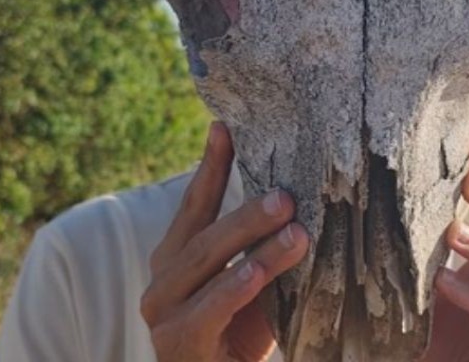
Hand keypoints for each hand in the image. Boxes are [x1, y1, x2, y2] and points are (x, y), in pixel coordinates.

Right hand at [141, 123, 309, 361]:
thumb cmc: (239, 336)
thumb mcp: (253, 285)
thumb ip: (264, 250)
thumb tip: (306, 203)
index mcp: (176, 259)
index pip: (194, 205)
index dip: (210, 166)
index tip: (224, 128)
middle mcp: (163, 281)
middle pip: (203, 235)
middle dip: (246, 212)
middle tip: (287, 195)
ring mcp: (165, 315)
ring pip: (207, 269)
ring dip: (253, 247)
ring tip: (294, 233)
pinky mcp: (178, 346)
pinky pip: (206, 312)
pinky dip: (232, 290)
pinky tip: (255, 274)